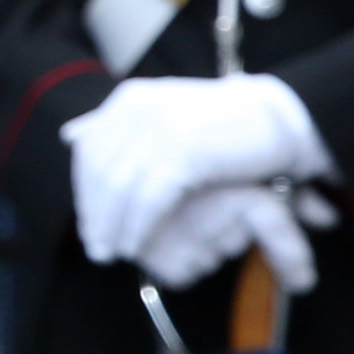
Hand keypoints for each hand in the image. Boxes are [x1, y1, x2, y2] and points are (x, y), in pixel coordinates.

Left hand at [61, 72, 328, 272]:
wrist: (282, 116)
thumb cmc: (225, 124)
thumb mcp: (164, 116)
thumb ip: (119, 126)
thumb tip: (70, 136)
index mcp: (130, 101)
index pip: (90, 150)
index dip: (84, 190)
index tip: (87, 223)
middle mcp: (138, 109)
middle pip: (98, 170)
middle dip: (93, 212)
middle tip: (95, 246)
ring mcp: (159, 128)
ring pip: (117, 186)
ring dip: (110, 224)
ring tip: (112, 253)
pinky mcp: (184, 150)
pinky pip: (148, 198)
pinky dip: (137, 225)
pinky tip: (135, 245)